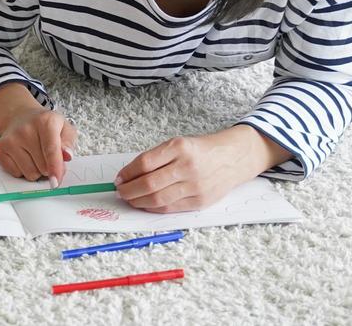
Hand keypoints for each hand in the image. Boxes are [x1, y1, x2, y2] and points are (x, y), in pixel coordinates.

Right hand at [0, 105, 76, 185]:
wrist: (21, 117)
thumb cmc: (46, 126)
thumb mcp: (64, 129)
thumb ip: (69, 143)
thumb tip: (67, 156)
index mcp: (45, 121)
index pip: (51, 150)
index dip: (55, 168)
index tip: (56, 182)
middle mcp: (25, 129)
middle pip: (42, 167)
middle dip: (49, 168)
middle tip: (47, 156)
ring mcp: (10, 139)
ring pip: (30, 173)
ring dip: (36, 170)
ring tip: (34, 155)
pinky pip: (16, 174)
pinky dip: (22, 170)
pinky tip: (23, 156)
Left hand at [114, 129, 265, 212]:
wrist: (233, 158)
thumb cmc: (201, 150)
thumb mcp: (178, 144)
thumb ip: (155, 158)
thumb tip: (128, 176)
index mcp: (179, 147)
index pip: (144, 163)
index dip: (127, 173)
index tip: (119, 178)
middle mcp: (187, 166)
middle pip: (149, 183)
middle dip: (129, 190)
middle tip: (120, 191)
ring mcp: (195, 185)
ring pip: (158, 199)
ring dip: (139, 202)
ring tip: (130, 199)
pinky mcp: (201, 201)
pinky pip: (171, 208)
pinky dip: (154, 208)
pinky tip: (146, 204)